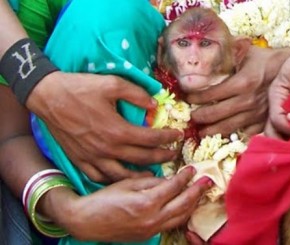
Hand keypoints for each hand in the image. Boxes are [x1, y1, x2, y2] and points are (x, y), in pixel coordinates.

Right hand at [26, 71, 183, 182]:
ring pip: (122, 175)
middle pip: (142, 159)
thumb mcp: (112, 83)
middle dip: (162, 157)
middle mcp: (107, 149)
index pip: (152, 139)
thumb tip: (155, 104)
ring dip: (141, 176)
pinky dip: (113, 180)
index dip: (168, 138)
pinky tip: (121, 177)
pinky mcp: (79, 160)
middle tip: (173, 154)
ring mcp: (92, 157)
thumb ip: (137, 94)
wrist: (47, 95)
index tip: (178, 135)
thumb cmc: (80, 88)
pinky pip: (99, 177)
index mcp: (118, 131)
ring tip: (153, 173)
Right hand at [43, 168, 211, 241]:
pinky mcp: (149, 235)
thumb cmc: (104, 199)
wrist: (86, 222)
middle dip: (198, 191)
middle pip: (184, 203)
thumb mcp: (127, 183)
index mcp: (147, 202)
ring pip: (181, 217)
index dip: (185, 177)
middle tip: (207, 180)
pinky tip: (186, 207)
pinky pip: (172, 224)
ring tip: (200, 193)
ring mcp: (152, 229)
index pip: (174, 187)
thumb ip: (151, 181)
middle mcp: (153, 218)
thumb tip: (169, 180)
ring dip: (193, 204)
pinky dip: (182, 214)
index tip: (192, 169)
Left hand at [186, 47, 289, 136]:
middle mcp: (248, 100)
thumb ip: (227, 54)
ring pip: (230, 127)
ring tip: (202, 132)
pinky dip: (233, 135)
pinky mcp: (264, 121)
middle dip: (200, 117)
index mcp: (243, 82)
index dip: (196, 97)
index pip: (212, 93)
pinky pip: (246, 133)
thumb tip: (205, 52)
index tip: (187, 97)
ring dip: (212, 131)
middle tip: (191, 117)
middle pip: (218, 114)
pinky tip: (224, 135)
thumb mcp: (246, 52)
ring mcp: (257, 113)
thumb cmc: (266, 59)